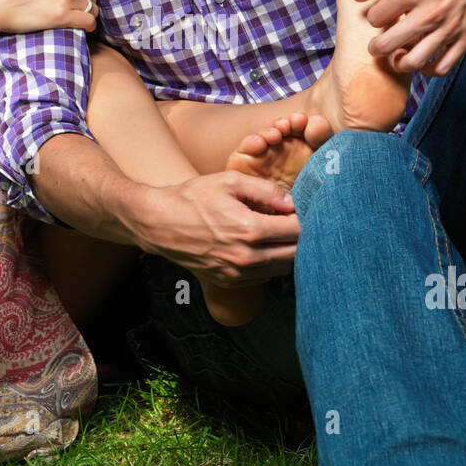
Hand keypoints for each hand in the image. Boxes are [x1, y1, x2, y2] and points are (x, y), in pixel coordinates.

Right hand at [132, 172, 299, 287]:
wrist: (158, 224)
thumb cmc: (192, 198)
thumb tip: (294, 201)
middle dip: (304, 237)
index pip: (297, 230)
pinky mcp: (231, 282)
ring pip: (283, 269)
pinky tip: (266, 246)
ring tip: (283, 233)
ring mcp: (238, 274)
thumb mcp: (229, 182)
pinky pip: (265, 277)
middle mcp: (246, 258)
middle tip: (301, 220)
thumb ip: (266, 191)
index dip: (307, 217)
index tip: (306, 208)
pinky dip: (273, 263)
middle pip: (296, 254)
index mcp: (249, 229)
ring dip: (290, 252)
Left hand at [351, 0, 465, 76]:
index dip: (373, 17)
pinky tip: (422, 60)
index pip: (375, 18)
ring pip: (414, 62)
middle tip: (376, 45)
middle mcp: (429, 13)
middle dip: (376, 47)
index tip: (379, 15)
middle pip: (388, 45)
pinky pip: (442, 67)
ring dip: (399, 63)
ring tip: (398, 54)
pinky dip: (428, 70)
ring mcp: (449, 28)